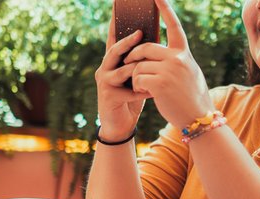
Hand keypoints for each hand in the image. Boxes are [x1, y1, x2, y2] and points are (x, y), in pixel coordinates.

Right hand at [95, 10, 150, 140]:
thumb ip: (140, 61)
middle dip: (128, 41)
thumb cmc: (131, 98)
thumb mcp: (136, 76)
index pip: (114, 38)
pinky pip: (127, 90)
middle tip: (140, 32)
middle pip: (114, 50)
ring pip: (121, 70)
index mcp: (112, 62)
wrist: (120, 126)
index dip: (116, 23)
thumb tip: (155, 41)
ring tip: (149, 65)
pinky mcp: (108, 97)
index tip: (118, 6)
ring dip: (137, 68)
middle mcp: (104, 69)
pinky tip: (151, 92)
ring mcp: (104, 83)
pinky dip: (141, 90)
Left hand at [124, 0, 213, 128]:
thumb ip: (175, 60)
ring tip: (144, 87)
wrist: (199, 119)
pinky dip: (136, 86)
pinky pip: (137, 78)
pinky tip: (145, 93)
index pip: (173, 26)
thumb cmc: (192, 98)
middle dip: (133, 56)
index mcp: (184, 53)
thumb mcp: (188, 72)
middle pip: (144, 48)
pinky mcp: (159, 83)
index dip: (165, 9)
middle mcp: (177, 58)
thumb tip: (155, 53)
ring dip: (135, 77)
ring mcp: (169, 70)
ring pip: (138, 65)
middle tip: (130, 65)